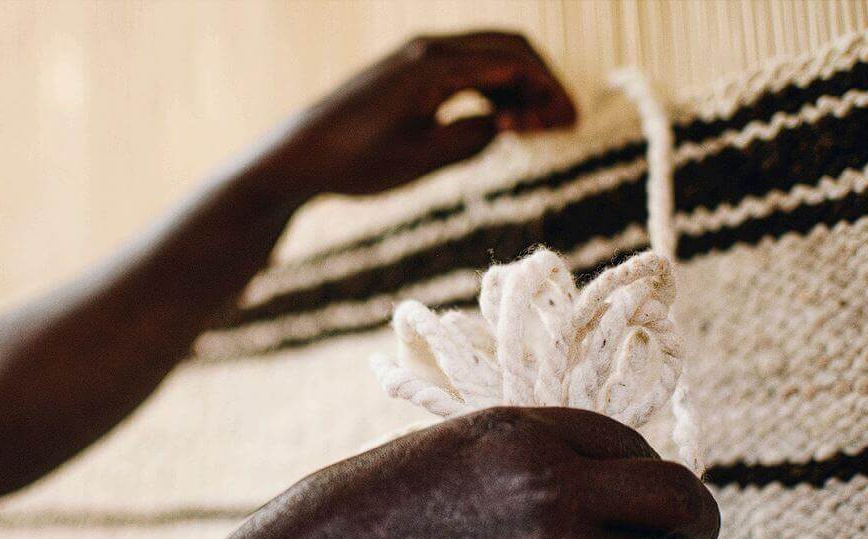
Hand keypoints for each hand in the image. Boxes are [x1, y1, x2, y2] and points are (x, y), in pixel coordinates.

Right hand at [89, 407, 719, 538]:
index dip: (650, 476)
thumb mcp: (444, 461)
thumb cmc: (359, 528)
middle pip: (676, 503)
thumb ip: (527, 461)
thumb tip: (602, 488)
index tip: (657, 502)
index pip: (633, 446)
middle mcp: (554, 493)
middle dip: (688, 527)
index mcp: (521, 437)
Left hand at [271, 32, 575, 195]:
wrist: (299, 157)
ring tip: (537, 127)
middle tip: (564, 122)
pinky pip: (465, 67)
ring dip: (519, 84)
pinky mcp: (408, 70)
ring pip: (489, 55)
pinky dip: (492, 86)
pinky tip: (502, 120)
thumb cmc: (355, 163)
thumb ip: (472, 137)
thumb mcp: (423, 160)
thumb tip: (506, 122)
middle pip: (509, 47)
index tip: (569, 124)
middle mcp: (428, 49)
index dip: (549, 92)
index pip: (514, 63)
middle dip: (543, 82)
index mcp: (434, 66)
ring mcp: (417, 56)